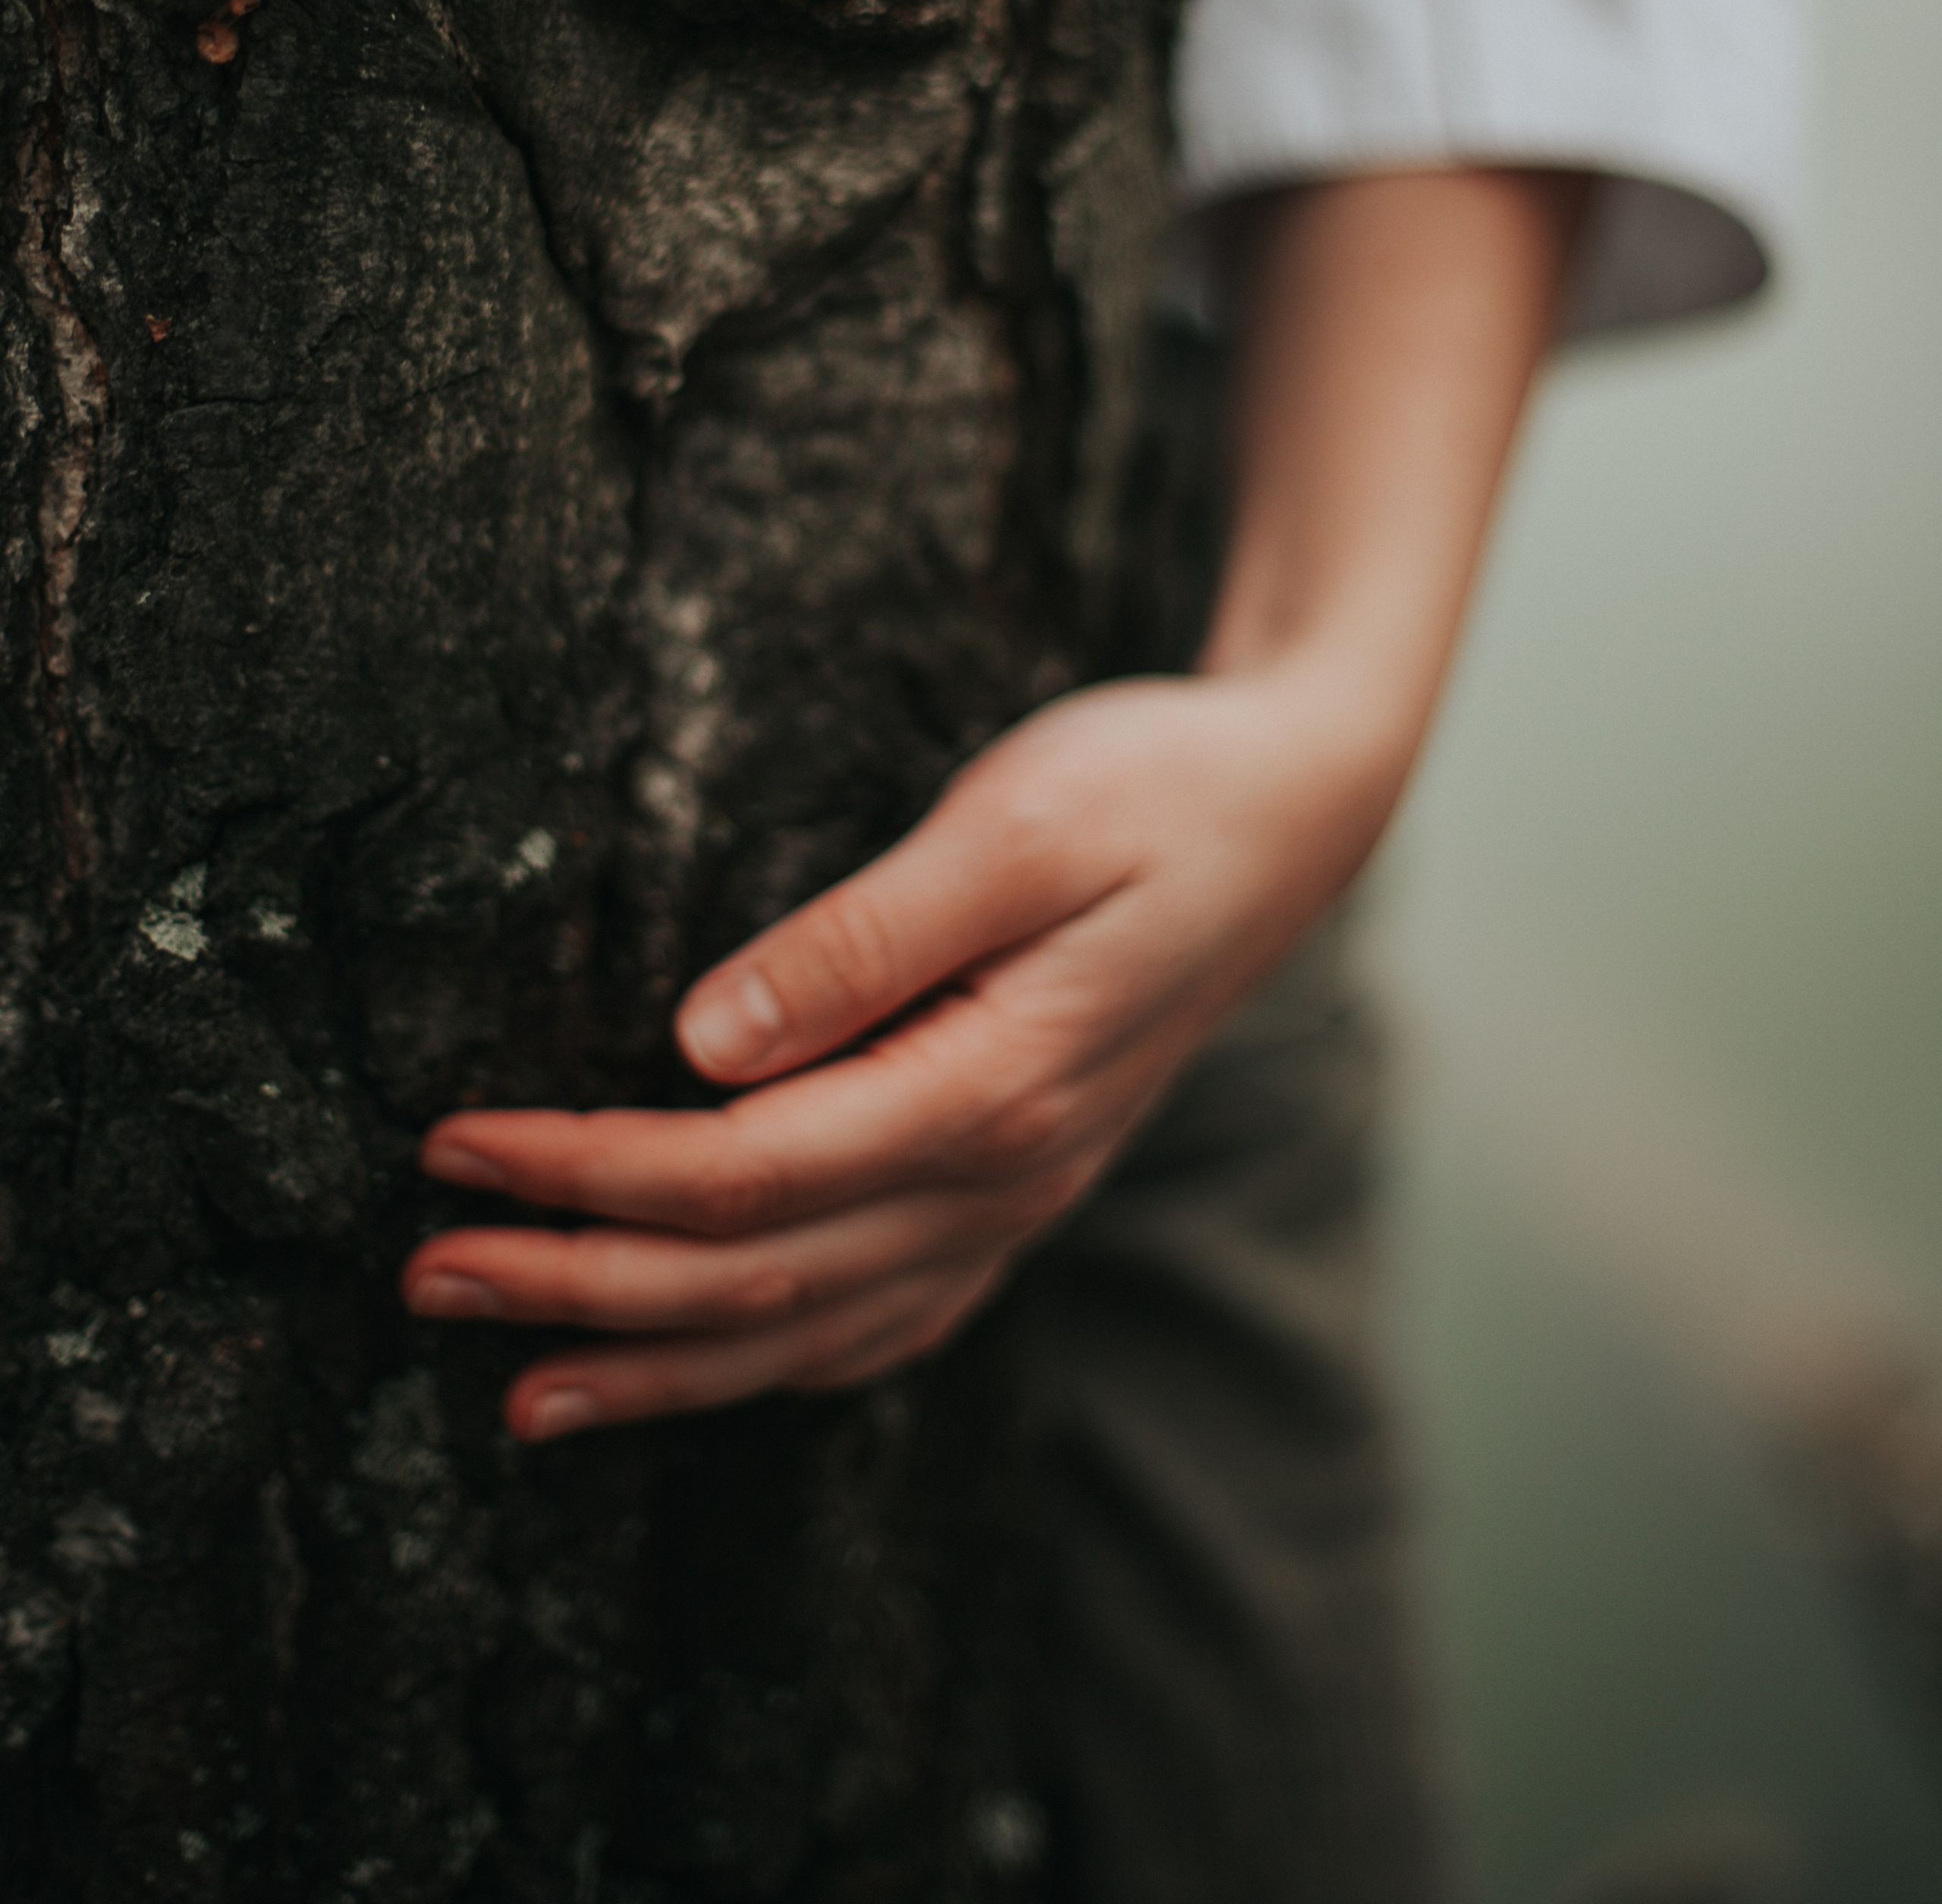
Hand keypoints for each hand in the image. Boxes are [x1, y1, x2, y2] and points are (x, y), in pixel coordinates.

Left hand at [401, 657, 1407, 1440]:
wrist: (1289, 815)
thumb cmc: (1151, 790)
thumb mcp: (1017, 824)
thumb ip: (866, 937)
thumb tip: (702, 1042)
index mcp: (991, 1088)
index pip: (743, 1171)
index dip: (586, 1173)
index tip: (455, 1145)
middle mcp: (1003, 1178)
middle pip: (753, 1275)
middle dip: (576, 1287)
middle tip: (422, 1276)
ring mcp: (1019, 1204)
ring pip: (810, 1331)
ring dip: (654, 1360)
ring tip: (514, 1386)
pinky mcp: (1020, 1191)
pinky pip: (883, 1321)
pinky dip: (770, 1362)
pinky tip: (696, 1373)